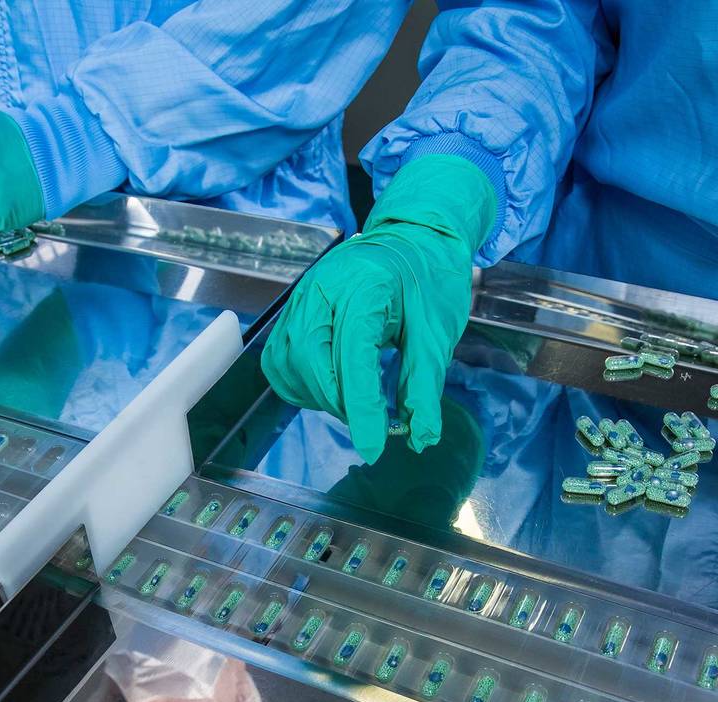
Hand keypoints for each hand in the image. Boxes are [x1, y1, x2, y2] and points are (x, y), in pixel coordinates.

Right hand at [260, 154, 495, 462]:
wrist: (413, 238)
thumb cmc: (429, 281)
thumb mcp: (437, 333)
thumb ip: (423, 386)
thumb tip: (421, 437)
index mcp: (365, 288)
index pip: (353, 357)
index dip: (361, 408)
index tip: (375, 448)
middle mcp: (322, 289)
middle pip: (310, 361)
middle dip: (338, 403)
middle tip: (369, 423)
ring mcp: (301, 298)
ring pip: (289, 363)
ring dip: (317, 396)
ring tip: (353, 404)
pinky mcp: (292, 310)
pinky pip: (280, 358)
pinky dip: (300, 384)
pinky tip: (329, 390)